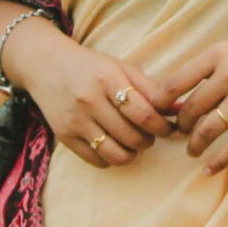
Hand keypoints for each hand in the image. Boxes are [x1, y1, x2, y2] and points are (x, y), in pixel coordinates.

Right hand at [1, 20, 173, 168]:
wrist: (46, 65)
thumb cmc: (91, 66)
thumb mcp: (122, 68)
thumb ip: (152, 90)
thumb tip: (181, 110)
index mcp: (108, 79)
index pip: (145, 114)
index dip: (163, 126)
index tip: (169, 127)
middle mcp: (90, 101)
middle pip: (133, 137)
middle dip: (150, 140)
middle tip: (151, 133)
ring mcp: (75, 121)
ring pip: (116, 154)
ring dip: (133, 153)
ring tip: (134, 141)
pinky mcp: (64, 136)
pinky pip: (97, 160)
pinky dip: (112, 158)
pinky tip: (115, 144)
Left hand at [155, 20, 227, 174]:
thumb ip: (208, 70)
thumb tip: (177, 99)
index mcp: (218, 53)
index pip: (175, 83)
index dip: (161, 104)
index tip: (158, 115)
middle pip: (190, 109)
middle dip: (180, 127)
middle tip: (180, 134)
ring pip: (209, 129)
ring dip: (195, 145)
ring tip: (192, 150)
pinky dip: (219, 161)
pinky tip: (208, 169)